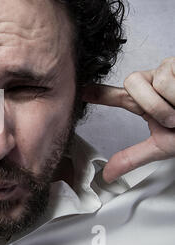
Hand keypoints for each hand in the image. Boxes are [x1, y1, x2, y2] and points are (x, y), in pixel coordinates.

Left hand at [82, 57, 174, 182]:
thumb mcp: (163, 145)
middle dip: (152, 106)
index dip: (96, 92)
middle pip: (130, 85)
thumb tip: (108, 174)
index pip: (116, 95)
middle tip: (172, 118)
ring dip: (171, 104)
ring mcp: (166, 70)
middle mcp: (152, 83)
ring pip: (152, 83)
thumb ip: (133, 157)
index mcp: (144, 102)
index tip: (79, 90)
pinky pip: (168, 78)